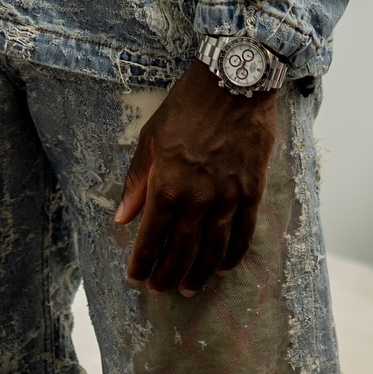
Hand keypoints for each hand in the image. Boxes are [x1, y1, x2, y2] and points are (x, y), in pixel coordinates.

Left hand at [114, 59, 277, 295]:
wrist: (232, 83)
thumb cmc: (186, 106)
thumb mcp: (151, 138)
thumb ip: (136, 181)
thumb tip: (121, 218)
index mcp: (166, 184)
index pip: (151, 237)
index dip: (142, 262)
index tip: (135, 278)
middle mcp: (197, 198)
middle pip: (180, 251)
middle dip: (167, 275)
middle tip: (159, 289)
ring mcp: (227, 198)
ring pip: (211, 251)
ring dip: (198, 274)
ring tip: (188, 288)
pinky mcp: (251, 193)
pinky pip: (243, 235)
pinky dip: (232, 257)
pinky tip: (222, 268)